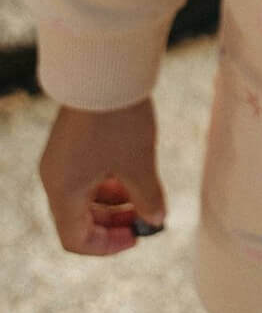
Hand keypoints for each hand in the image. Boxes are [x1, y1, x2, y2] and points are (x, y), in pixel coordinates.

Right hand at [38, 97, 167, 255]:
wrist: (105, 68)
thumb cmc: (119, 120)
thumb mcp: (139, 162)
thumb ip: (147, 197)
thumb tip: (157, 220)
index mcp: (63, 191)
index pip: (75, 239)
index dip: (107, 245)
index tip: (138, 235)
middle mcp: (54, 178)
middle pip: (78, 219)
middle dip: (112, 222)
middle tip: (145, 218)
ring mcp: (60, 158)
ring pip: (83, 195)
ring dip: (112, 201)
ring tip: (143, 194)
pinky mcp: (69, 140)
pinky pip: (84, 174)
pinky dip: (107, 180)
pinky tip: (133, 171)